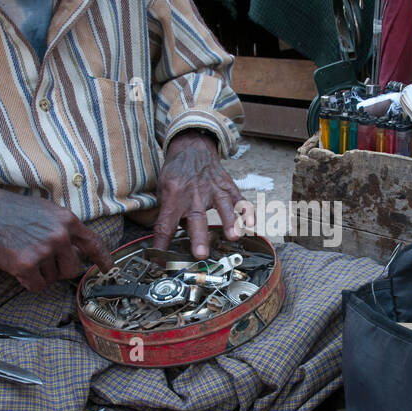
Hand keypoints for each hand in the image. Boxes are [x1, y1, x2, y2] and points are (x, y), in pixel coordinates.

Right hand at [0, 184, 111, 291]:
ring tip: (24, 254)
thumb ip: (63, 228)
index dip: (103, 259)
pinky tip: (17, 266)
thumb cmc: (9, 209)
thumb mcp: (45, 210)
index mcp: (67, 220)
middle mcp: (59, 236)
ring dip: (40, 273)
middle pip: (72, 269)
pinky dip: (28, 281)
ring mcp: (43, 251)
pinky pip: (36, 285)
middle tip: (42, 260)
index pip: (93, 243)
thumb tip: (76, 251)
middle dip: (60, 269)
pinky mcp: (26, 265)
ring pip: (53, 278)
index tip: (108, 268)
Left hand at [154, 130, 247, 258]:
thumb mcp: (162, 190)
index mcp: (173, 196)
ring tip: (233, 237)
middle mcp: (193, 193)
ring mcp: (213, 188)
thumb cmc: (176, 174)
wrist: (191, 147)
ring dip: (229, 222)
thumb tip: (166, 240)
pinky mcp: (227, 185)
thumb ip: (166, 213)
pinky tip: (251, 223)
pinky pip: (238, 198)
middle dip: (199, 237)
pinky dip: (246, 211)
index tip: (160, 263)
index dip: (162, 245)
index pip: (165, 224)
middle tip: (201, 254)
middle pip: (196, 217)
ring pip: (222, 206)